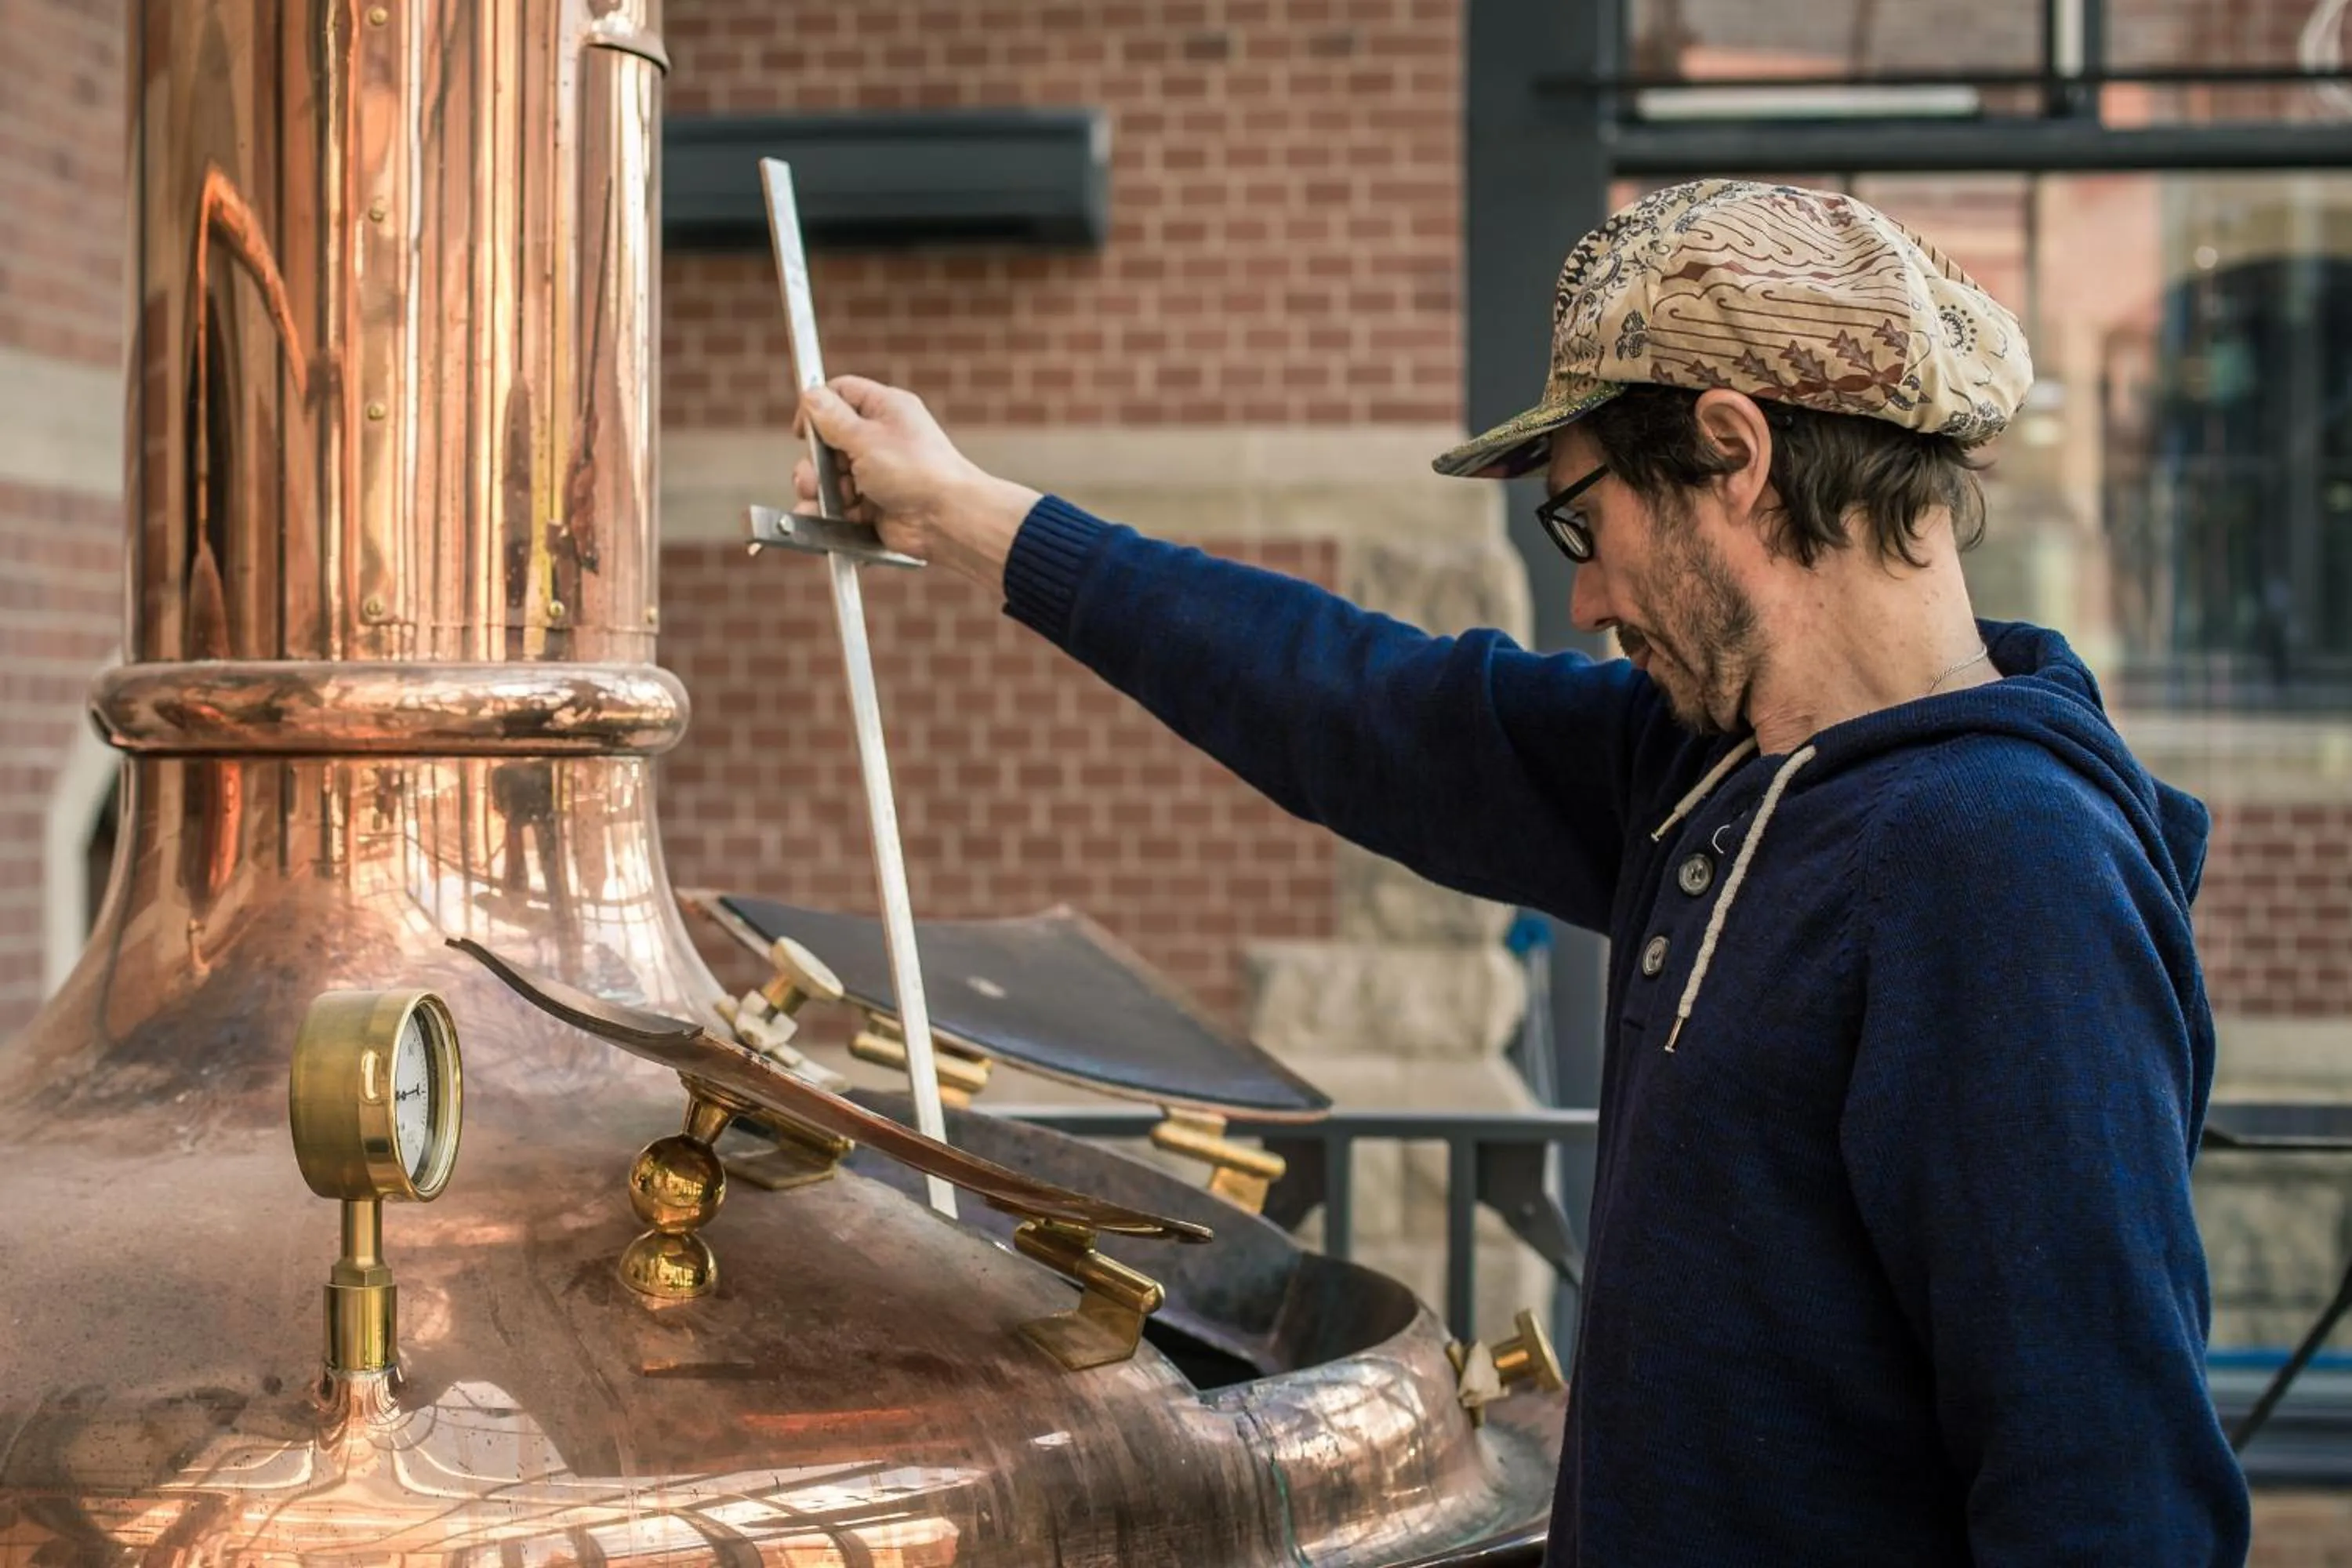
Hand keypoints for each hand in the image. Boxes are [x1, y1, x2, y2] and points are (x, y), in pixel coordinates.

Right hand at [795, 376, 1040, 594]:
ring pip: (831, 476)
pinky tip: (825, 518)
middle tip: (814, 475)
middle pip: (829, 440)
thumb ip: (832, 419)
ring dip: (820, 489)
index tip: (803, 430)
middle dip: (815, 461)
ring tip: (822, 499)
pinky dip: (830, 513)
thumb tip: (809, 396)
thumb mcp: (866, 437)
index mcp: (885, 409)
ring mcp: (877, 473)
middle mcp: (881, 438)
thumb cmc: (916, 471)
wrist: (946, 520)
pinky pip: (840, 505)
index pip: (841, 394)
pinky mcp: (874, 504)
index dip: (817, 408)